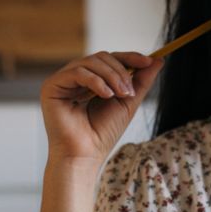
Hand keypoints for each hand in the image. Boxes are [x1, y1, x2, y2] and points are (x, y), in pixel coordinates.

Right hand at [40, 51, 163, 165]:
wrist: (85, 154)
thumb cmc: (104, 132)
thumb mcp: (128, 101)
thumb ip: (142, 80)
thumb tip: (159, 59)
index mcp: (91, 79)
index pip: (110, 59)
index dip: (130, 56)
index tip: (149, 61)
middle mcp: (75, 77)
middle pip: (101, 57)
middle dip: (121, 71)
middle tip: (129, 91)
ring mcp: (63, 80)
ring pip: (91, 61)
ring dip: (112, 76)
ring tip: (120, 95)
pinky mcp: (52, 86)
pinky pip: (78, 72)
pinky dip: (96, 81)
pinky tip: (106, 95)